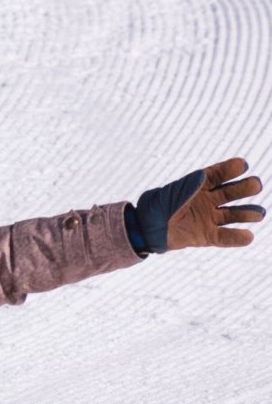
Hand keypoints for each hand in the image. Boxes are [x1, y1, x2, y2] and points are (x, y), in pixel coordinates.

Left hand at [134, 157, 263, 252]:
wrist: (145, 229)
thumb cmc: (157, 206)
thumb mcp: (171, 193)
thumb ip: (186, 186)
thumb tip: (202, 176)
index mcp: (200, 185)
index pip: (219, 174)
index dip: (231, 169)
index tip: (242, 165)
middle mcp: (209, 200)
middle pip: (232, 192)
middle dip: (245, 188)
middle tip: (254, 185)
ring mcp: (209, 217)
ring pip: (233, 214)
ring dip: (248, 213)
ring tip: (259, 214)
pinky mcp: (206, 235)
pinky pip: (224, 237)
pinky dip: (236, 238)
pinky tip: (248, 236)